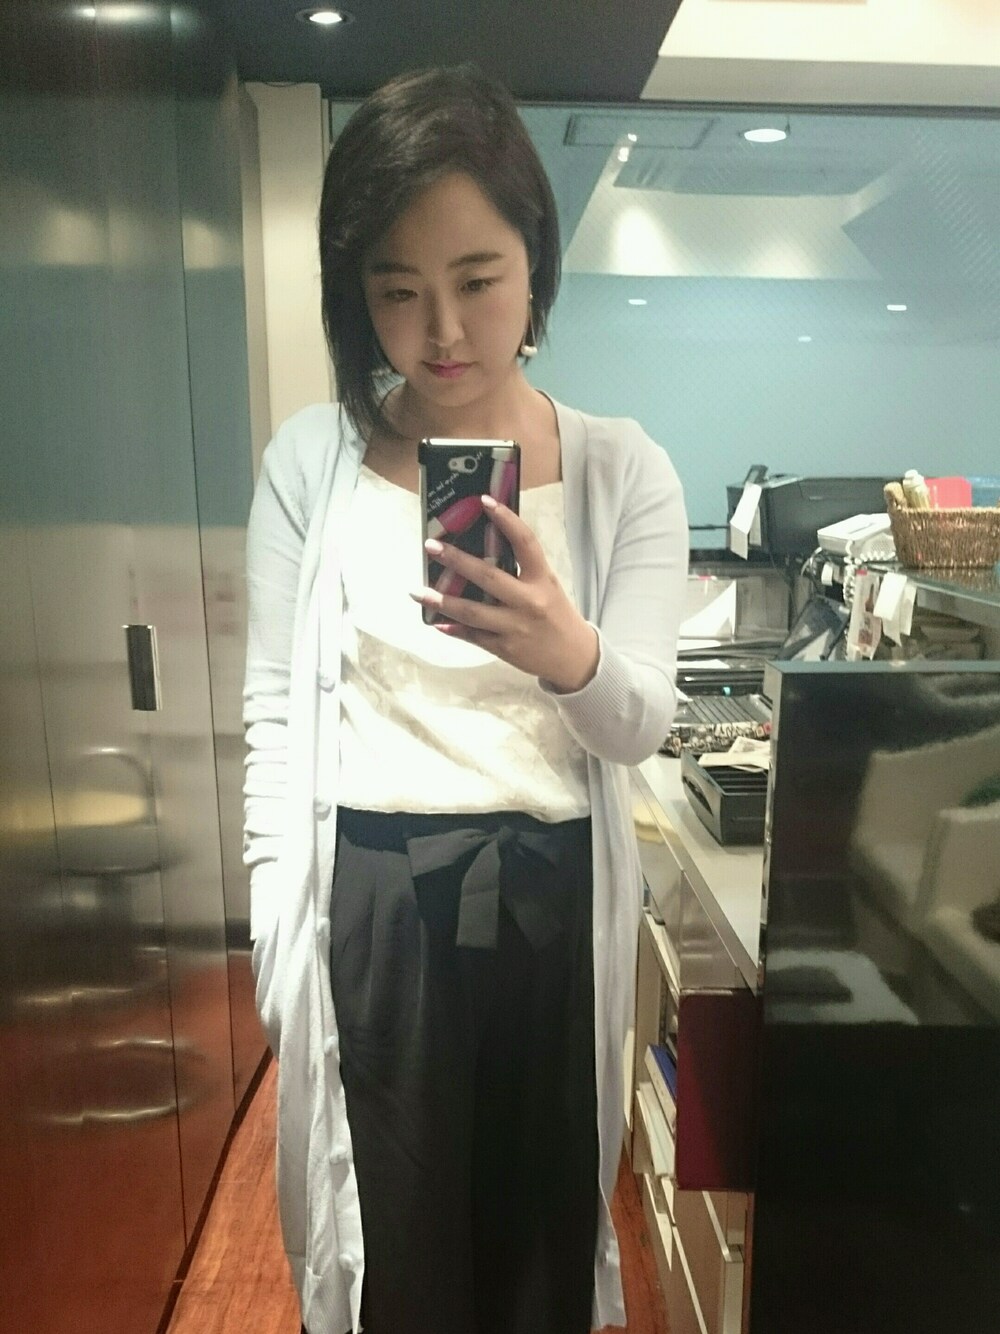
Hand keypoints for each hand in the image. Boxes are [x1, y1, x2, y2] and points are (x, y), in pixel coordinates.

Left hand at [410, 496, 598, 692]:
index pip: (525, 543)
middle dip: (456, 560)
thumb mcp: (547, 586)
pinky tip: (435, 621)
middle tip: (431, 546)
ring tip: (417, 591)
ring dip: (442, 601)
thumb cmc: (557, 615)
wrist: (574, 657)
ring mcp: (515, 627)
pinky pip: (473, 636)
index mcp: (542, 579)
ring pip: (473, 612)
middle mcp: (529, 602)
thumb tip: (484, 547)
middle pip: (488, 577)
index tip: (485, 501)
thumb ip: (521, 570)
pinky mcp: (505, 648)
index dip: (506, 520)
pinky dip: (454, 629)